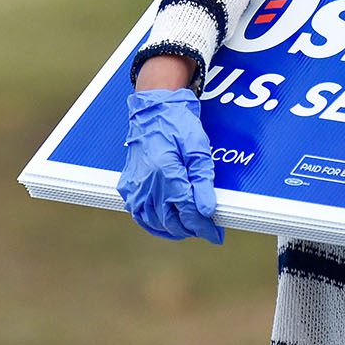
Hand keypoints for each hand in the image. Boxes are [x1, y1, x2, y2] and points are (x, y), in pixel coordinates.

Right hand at [116, 88, 225, 244]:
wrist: (154, 110)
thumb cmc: (177, 125)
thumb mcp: (198, 148)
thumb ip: (202, 181)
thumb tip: (206, 210)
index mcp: (166, 172)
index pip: (187, 212)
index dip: (203, 227)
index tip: (216, 234)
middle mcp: (146, 183)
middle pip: (171, 221)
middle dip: (191, 229)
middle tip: (206, 229)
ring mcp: (134, 186)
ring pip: (154, 222)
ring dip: (173, 229)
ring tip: (189, 227)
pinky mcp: (128, 186)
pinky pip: (139, 214)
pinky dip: (153, 223)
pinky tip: (166, 223)